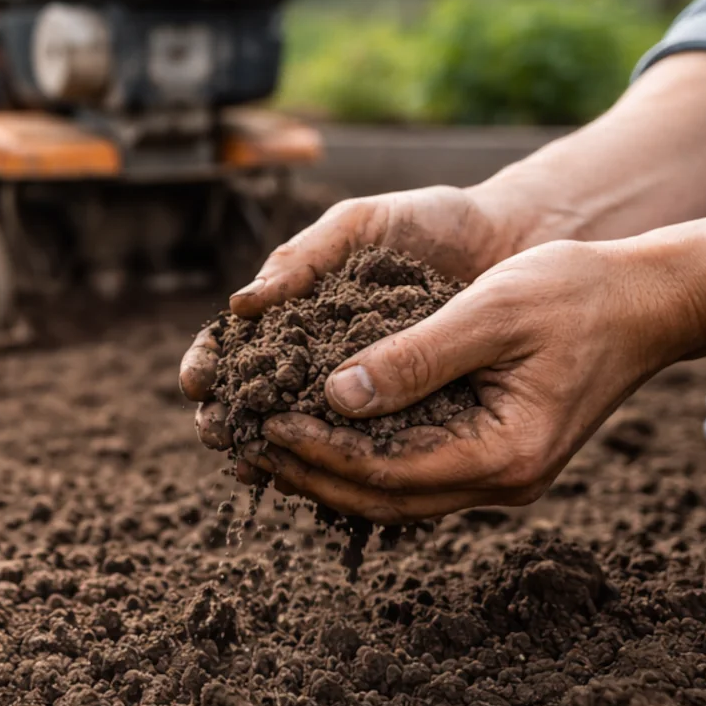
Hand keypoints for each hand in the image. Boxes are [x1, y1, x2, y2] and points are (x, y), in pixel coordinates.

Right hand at [180, 186, 525, 480]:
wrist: (508, 241)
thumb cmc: (426, 222)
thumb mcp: (358, 228)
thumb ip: (304, 258)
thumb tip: (240, 305)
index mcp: (294, 309)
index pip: (235, 344)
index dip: (209, 364)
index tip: (197, 381)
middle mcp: (318, 355)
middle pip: (254, 398)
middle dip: (227, 417)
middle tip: (214, 432)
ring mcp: (358, 389)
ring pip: (301, 431)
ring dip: (271, 453)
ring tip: (252, 468)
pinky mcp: (400, 416)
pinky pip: (359, 449)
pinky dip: (334, 468)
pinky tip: (315, 483)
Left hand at [237, 239, 689, 522]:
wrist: (645, 303)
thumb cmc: (575, 294)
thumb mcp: (491, 312)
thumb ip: (416, 356)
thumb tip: (337, 394)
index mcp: (505, 453)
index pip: (388, 472)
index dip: (319, 450)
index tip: (265, 420)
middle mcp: (501, 481)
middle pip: (383, 500)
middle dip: (310, 475)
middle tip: (249, 443)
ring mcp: (499, 475)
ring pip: (394, 495)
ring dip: (329, 474)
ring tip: (268, 446)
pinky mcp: (491, 455)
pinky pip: (413, 474)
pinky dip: (362, 461)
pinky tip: (321, 438)